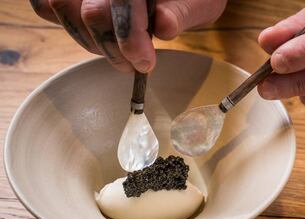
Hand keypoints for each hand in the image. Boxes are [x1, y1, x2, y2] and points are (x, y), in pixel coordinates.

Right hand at [30, 0, 226, 72]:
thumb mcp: (199, 2)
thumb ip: (182, 12)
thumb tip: (164, 25)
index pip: (121, 2)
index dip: (130, 39)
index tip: (146, 64)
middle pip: (90, 13)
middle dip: (113, 50)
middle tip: (135, 66)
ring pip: (61, 9)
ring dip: (90, 43)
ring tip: (118, 53)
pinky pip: (46, 5)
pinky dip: (65, 25)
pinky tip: (94, 37)